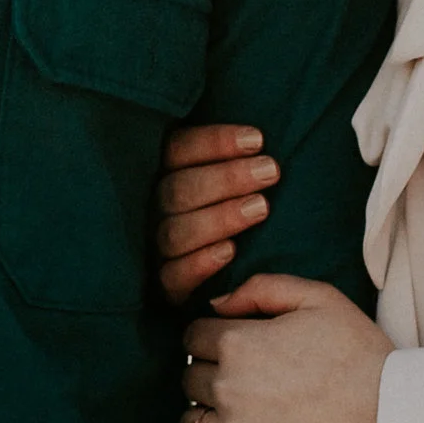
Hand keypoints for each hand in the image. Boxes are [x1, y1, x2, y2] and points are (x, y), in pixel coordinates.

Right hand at [156, 121, 282, 300]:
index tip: (258, 140)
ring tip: (262, 208)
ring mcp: (156, 248)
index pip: (178, 149)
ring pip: (176, 232)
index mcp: (164, 173)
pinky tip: (231, 252)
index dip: (215, 142)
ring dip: (220, 218)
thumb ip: (237, 156)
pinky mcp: (166, 287)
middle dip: (227, 179)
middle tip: (270, 171)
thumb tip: (261, 135)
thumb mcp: (234, 178)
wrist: (229, 279)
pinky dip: (201, 263)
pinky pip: (174, 277)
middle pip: (178, 189)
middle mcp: (153, 209)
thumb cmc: (237, 211)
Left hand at [182, 275, 387, 422]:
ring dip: (203, 416)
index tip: (229, 346)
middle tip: (238, 380)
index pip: (193, 336)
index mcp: (238, 342)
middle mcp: (227, 387)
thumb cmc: (361, 353)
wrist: (394, 415)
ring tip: (229, 416)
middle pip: (189, 378)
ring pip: (189, 422)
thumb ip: (262, 288)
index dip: (210, 337)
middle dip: (207, 375)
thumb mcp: (320, 298)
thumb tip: (217, 304)